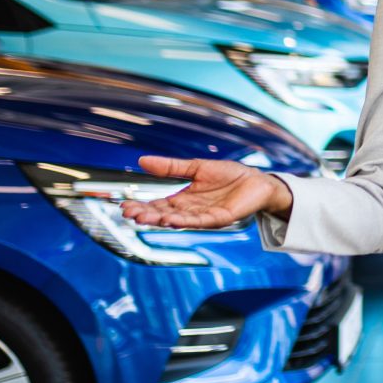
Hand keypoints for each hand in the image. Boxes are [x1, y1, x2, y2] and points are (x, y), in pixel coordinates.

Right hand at [125, 155, 290, 227]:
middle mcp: (191, 210)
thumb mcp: (196, 168)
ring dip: (160, 220)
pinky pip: (199, 221)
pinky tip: (170, 220)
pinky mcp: (220, 218)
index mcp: (184, 199)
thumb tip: (142, 160)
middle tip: (128, 213)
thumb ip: (171, 167)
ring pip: (178, 220)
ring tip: (143, 218)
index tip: (124, 206)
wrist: (257, 180)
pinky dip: (184, 221)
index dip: (142, 206)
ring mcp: (204, 216)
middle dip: (146, 215)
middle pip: (164, 215)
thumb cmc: (229, 175)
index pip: (158, 205)